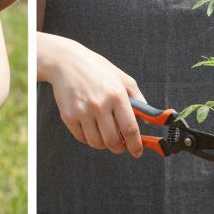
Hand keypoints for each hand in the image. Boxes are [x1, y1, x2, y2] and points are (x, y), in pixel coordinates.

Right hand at [42, 36, 144, 155]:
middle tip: (121, 145)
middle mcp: (99, 105)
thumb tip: (146, 120)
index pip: (130, 128)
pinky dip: (90, 139)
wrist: (67, 62)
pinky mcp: (68, 116)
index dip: (136, 145)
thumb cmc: (98, 69)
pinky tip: (92, 129)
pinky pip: (82, 138)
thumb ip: (138, 99)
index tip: (138, 151)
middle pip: (113, 141)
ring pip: (97, 143)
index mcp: (117, 95)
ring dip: (104, 144)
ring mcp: (82, 112)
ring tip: (106, 135)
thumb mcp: (123, 79)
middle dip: (120, 148)